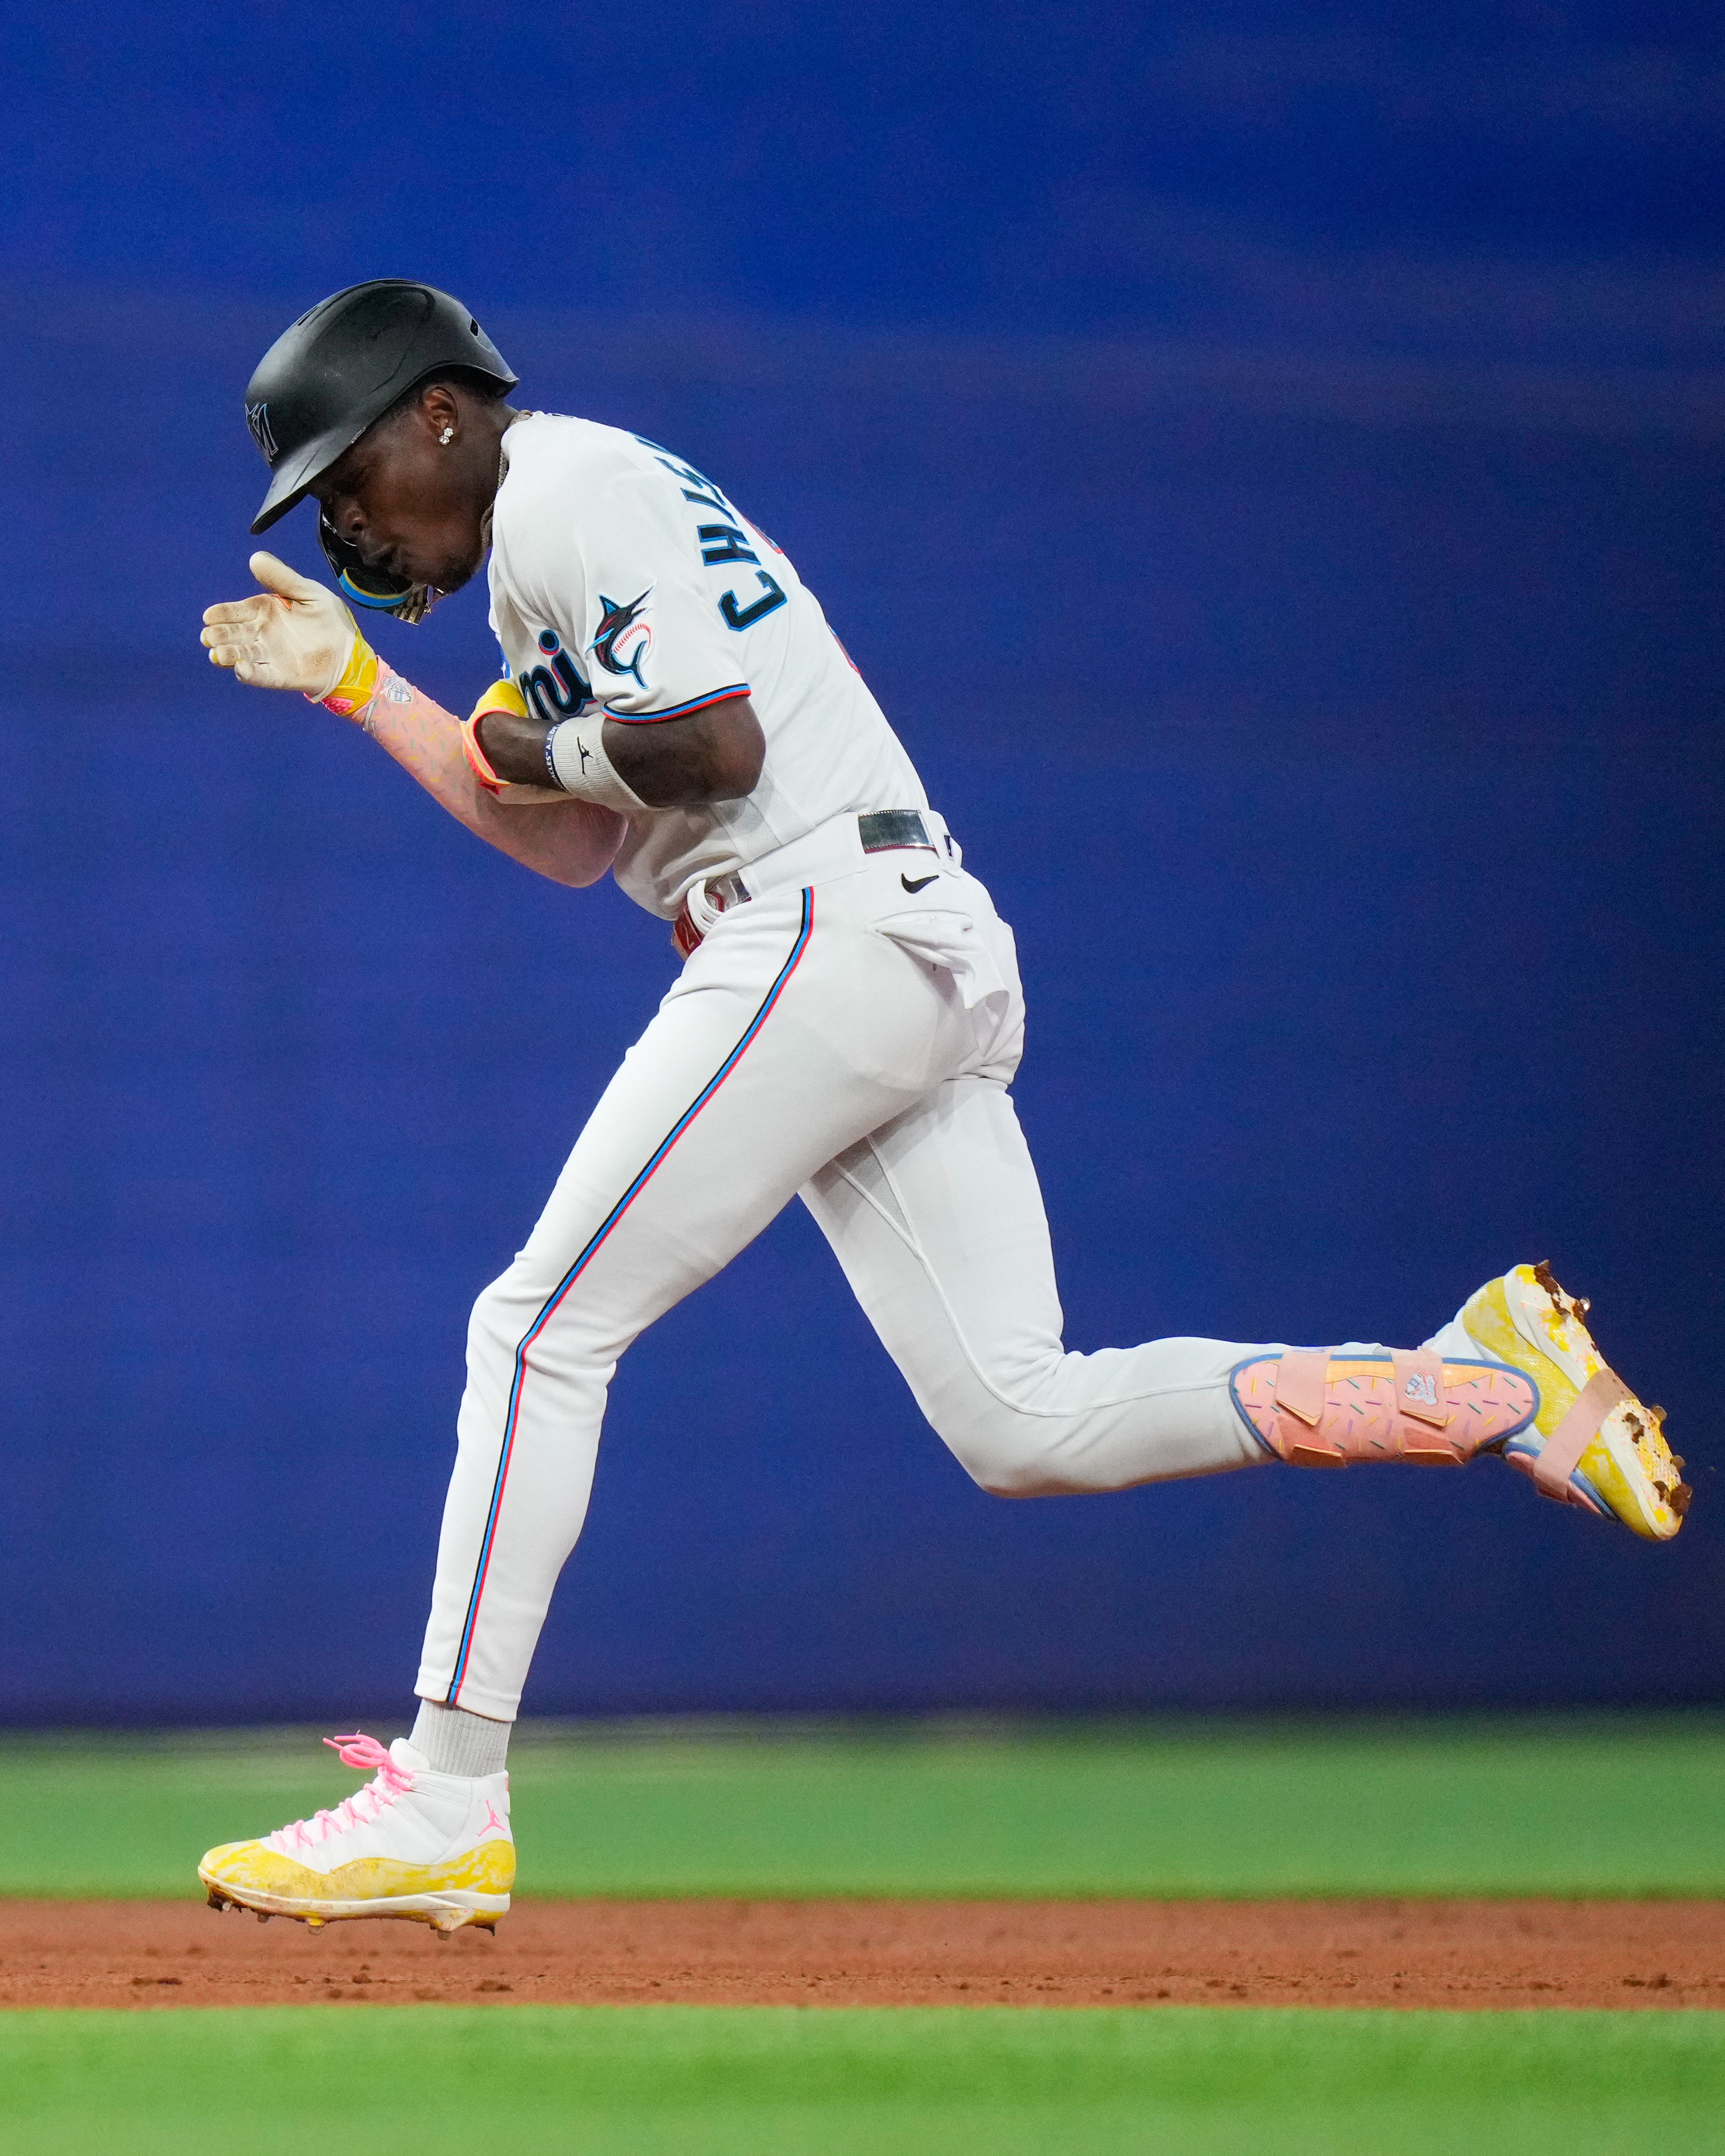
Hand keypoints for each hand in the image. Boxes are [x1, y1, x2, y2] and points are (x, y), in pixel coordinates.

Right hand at [201, 552, 361, 698]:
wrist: (350, 649)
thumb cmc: (328, 618)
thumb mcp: (308, 591)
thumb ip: (282, 578)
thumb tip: (255, 558)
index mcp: (264, 611)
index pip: (235, 611)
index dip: (221, 614)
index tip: (210, 616)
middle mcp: (261, 634)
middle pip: (233, 634)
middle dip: (219, 635)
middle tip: (209, 636)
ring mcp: (270, 656)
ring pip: (242, 655)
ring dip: (228, 655)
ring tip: (218, 654)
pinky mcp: (281, 675)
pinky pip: (262, 675)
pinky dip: (250, 673)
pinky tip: (240, 670)